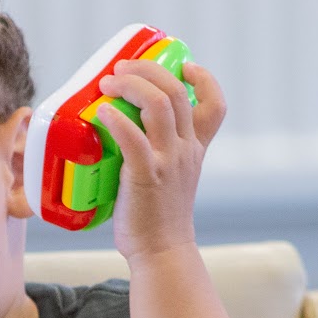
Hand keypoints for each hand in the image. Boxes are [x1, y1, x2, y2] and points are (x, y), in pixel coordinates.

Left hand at [96, 59, 226, 264]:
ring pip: (159, 104)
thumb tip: (122, 126)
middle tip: (121, 68)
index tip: (183, 65)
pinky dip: (116, 118)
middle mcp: (187, 150)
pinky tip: (102, 112)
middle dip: (148, 70)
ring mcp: (169, 161)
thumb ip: (159, 150)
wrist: (162, 252)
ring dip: (131, 85)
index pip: (216, 105)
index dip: (203, 78)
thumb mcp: (171, 177)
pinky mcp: (148, 176)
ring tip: (108, 83)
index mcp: (196, 149)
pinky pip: (133, 137)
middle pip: (177, 91)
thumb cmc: (157, 216)